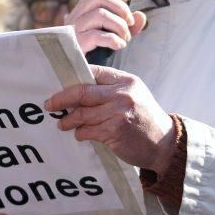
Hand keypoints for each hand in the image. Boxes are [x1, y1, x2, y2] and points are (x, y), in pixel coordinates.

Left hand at [44, 65, 173, 172]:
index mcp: (125, 80)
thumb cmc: (144, 118)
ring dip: (69, 120)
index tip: (59, 85)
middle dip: (61, 98)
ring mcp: (118, 113)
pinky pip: (88, 130)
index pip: (93, 72)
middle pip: (82, 91)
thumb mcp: (133, 94)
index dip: (73, 78)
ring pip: (82, 113)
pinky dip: (80, 133)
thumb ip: (110, 89)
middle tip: (50, 104)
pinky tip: (79, 134)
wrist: (164, 143)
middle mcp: (122, 94)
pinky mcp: (114, 132)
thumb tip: (77, 88)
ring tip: (62, 123)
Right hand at [64, 0, 145, 53]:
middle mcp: (74, 17)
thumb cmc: (96, 53)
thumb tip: (141, 16)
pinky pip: (96, 35)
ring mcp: (73, 30)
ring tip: (125, 38)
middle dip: (121, 7)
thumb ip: (129, 25)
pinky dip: (113, 39)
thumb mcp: (115, 35)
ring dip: (119, 25)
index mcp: (82, 11)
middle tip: (130, 23)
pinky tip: (119, 45)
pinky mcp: (76, 44)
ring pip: (99, 13)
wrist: (76, 75)